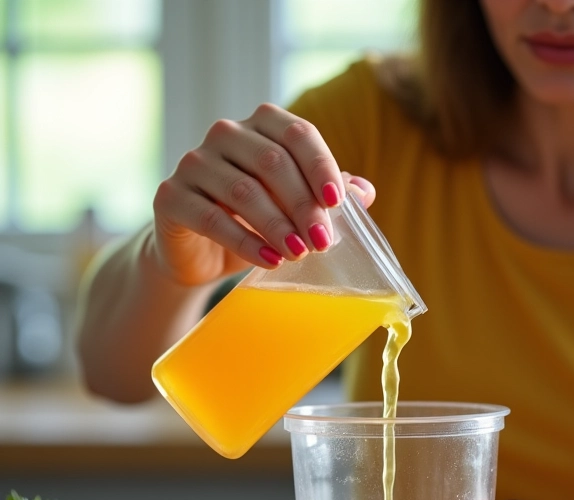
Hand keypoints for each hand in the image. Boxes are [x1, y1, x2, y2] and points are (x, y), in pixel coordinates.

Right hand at [150, 103, 375, 285]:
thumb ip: (326, 194)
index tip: (338, 204)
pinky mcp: (171, 196)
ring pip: (242, 191)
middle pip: (272, 162)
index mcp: (260, 127)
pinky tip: (270, 261)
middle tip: (323, 242)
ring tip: (299, 254)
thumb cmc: (256, 223)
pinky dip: (245, 242)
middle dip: (303, 205)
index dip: (320, 167)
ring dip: (277, 226)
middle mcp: (224, 135)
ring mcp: (193, 163)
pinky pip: (211, 218)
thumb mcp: (295, 208)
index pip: (297, 134)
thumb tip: (364, 192)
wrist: (200, 254)